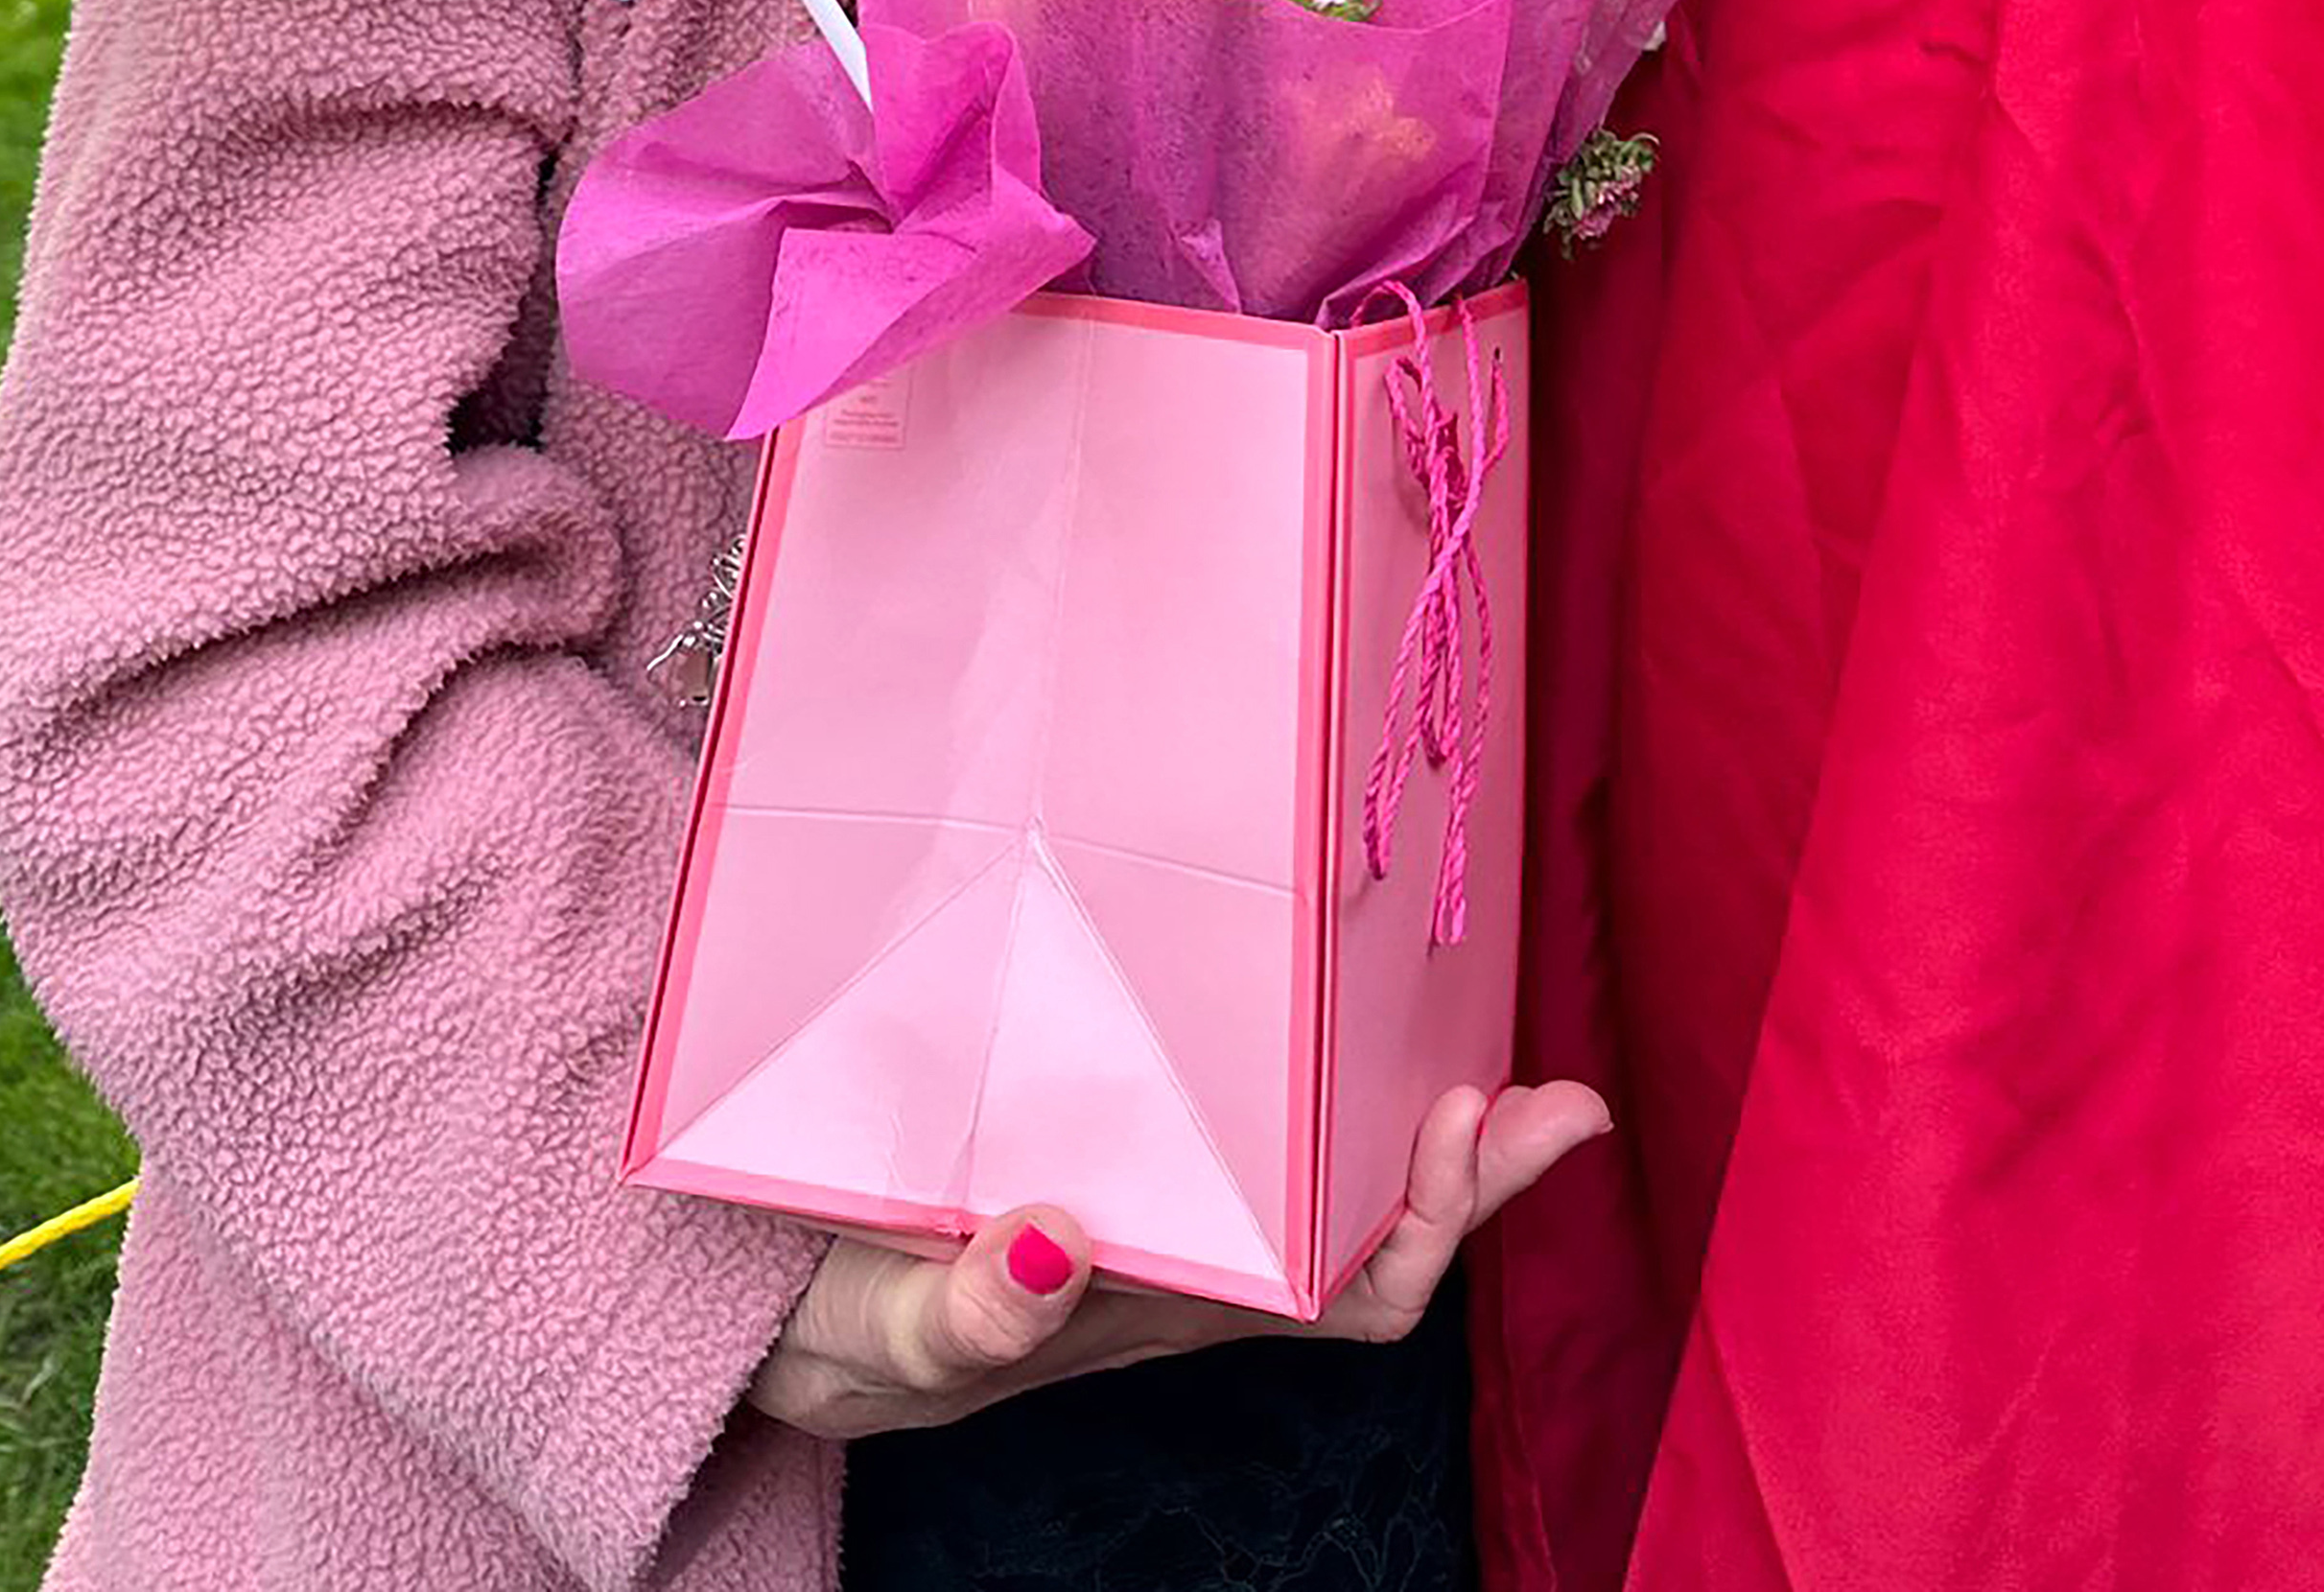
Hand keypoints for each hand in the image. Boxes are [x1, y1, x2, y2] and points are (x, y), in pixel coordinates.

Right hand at [740, 1078, 1613, 1439]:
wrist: (765, 1313)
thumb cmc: (839, 1324)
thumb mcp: (887, 1327)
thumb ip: (968, 1311)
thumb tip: (1057, 1245)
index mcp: (1170, 1303)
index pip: (1350, 1290)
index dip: (1432, 1221)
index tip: (1466, 1118)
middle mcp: (1196, 1257)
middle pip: (1375, 1228)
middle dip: (1476, 1167)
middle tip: (1558, 1089)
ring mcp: (1165, 1198)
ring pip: (1326, 1172)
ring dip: (1413, 1113)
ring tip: (1490, 1038)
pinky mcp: (1113, 1136)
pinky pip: (1249, 1112)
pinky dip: (1314, 1065)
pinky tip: (1325, 996)